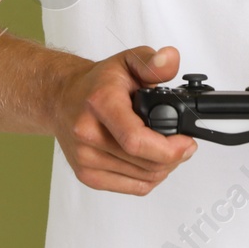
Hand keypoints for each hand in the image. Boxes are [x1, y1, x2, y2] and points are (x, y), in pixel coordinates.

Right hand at [52, 44, 196, 194]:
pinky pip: (133, 188)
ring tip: (167, 149)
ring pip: (143, 178)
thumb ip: (152, 62)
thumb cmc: (96, 83)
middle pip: (145, 163)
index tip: (186, 142)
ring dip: (164, 167)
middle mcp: (87, 133)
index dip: (168, 148)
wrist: (61, 98)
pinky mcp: (87, 175)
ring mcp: (85, 158)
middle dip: (174, 156)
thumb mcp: (127, 61)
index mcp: (100, 103)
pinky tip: (151, 161)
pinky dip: (150, 178)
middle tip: (183, 143)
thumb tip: (170, 59)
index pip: (135, 140)